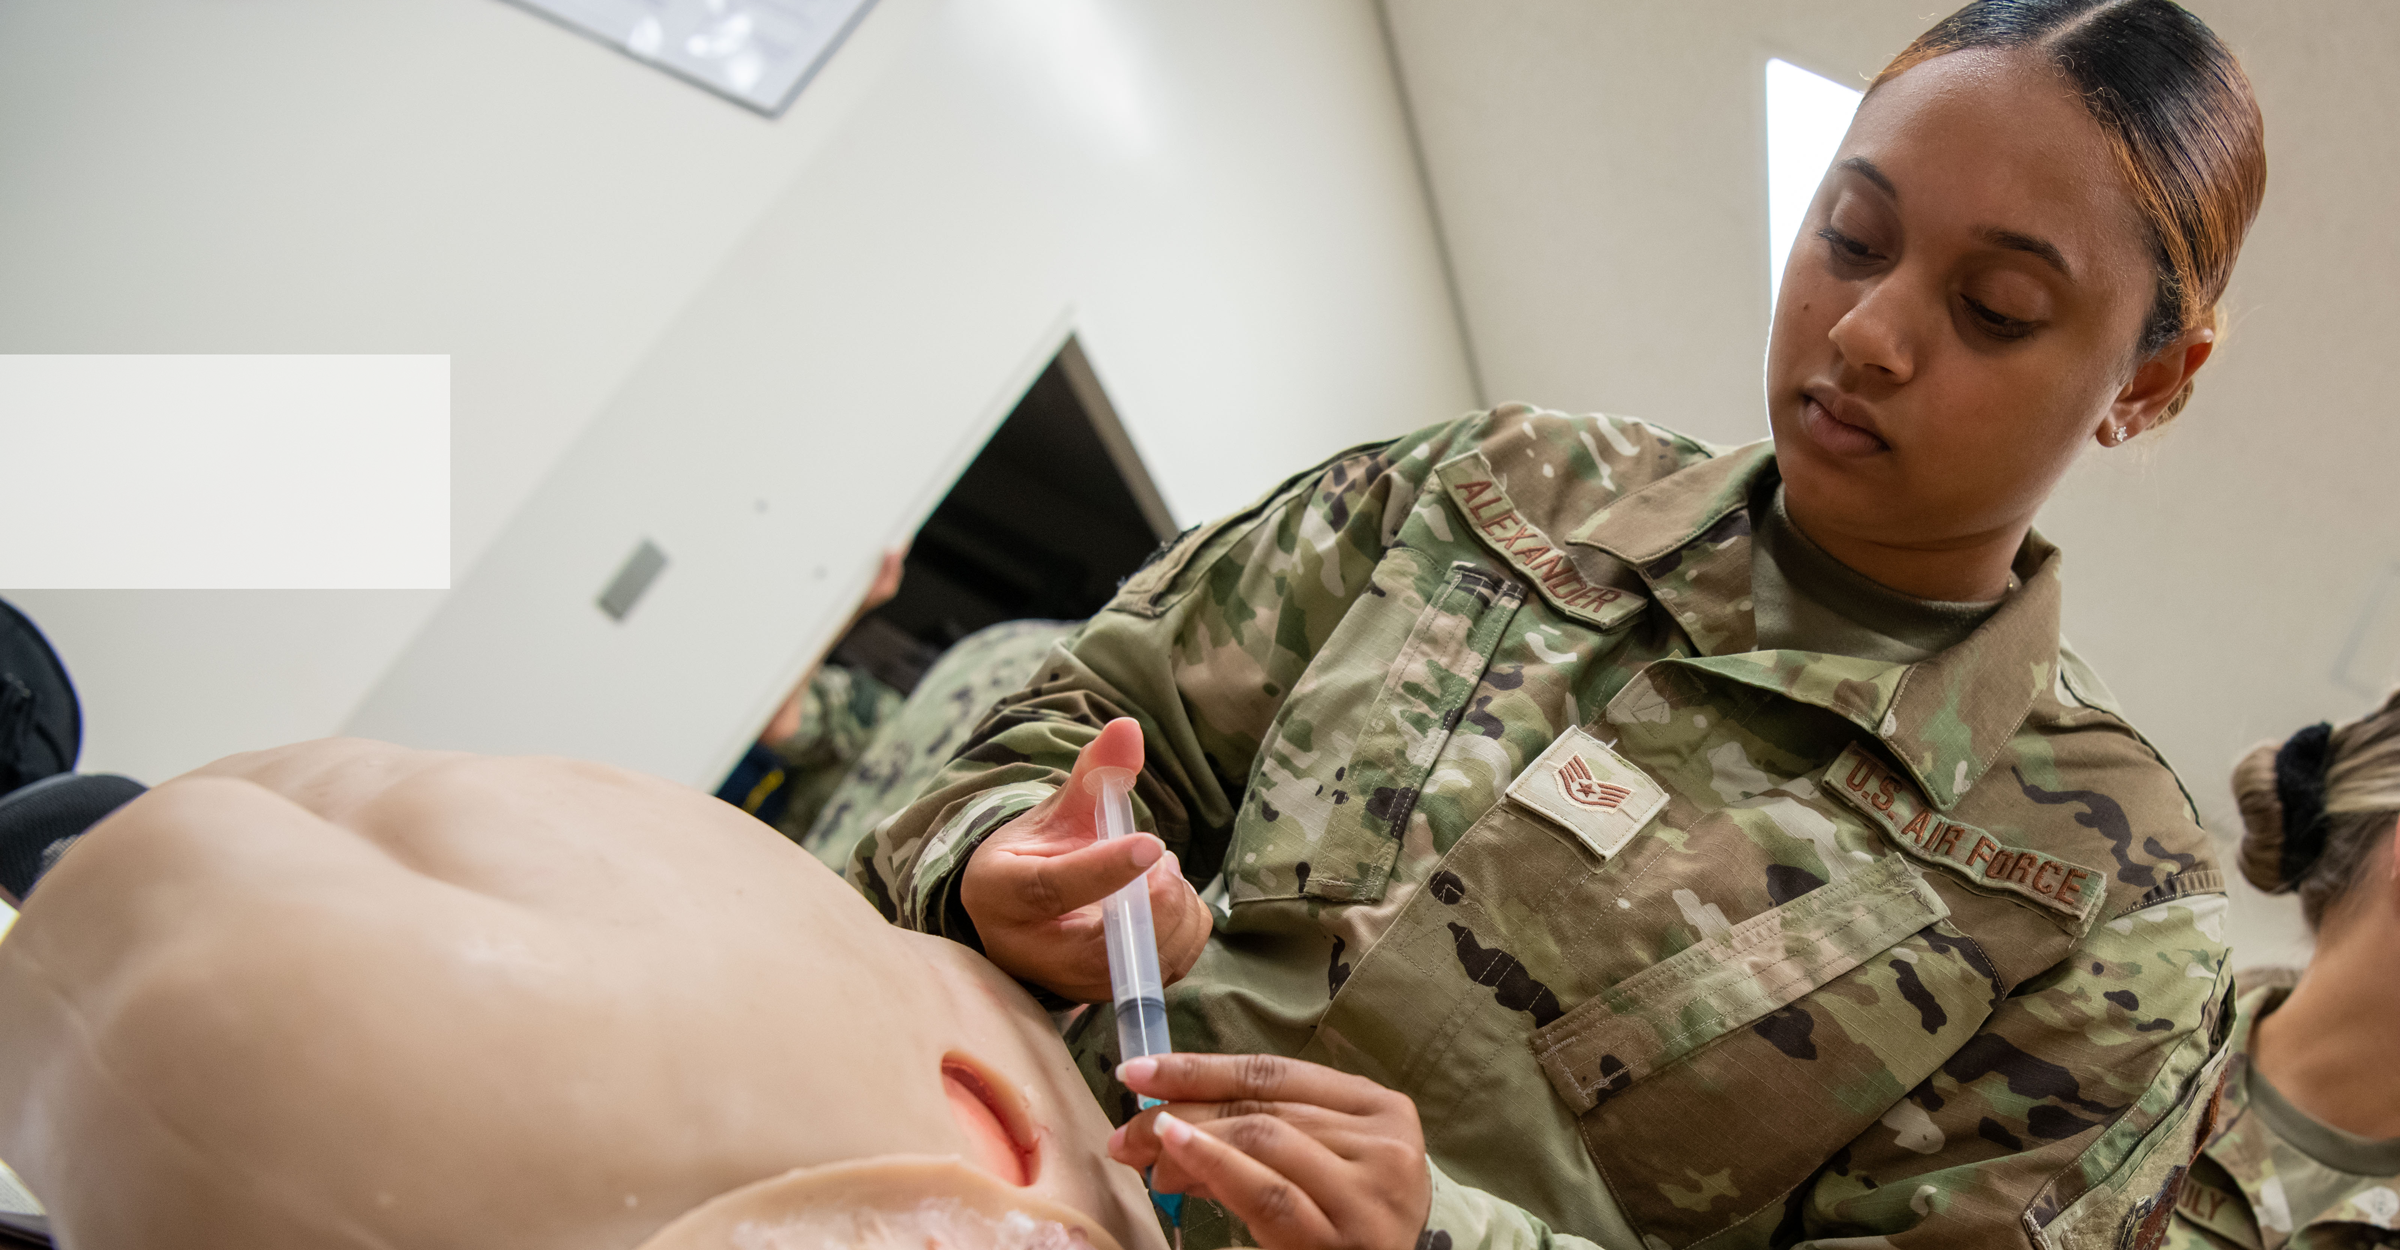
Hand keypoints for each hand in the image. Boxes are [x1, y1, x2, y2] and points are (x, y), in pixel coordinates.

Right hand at [958, 718, 1211, 1001]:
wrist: (1026, 915)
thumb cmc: (1038, 854)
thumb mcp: (1058, 810)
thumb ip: (1096, 774)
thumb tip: (1128, 728)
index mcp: (1002, 892)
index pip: (1053, 887)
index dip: (1104, 869)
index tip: (1150, 843)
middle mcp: (1031, 950)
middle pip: (1104, 941)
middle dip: (1155, 895)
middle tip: (1160, 855)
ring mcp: (1072, 982)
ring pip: (1143, 959)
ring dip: (1174, 907)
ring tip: (1158, 873)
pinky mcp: (1110, 993)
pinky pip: (1168, 967)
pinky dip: (1186, 927)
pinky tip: (1168, 899)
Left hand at [1108, 1053, 1430, 1249]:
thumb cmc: (1347, 1224)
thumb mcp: (1311, 1168)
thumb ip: (1254, 1141)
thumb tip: (1164, 1126)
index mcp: (1378, 1107)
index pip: (1273, 1073)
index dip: (1200, 1067)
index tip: (1138, 1071)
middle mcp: (1384, 1141)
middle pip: (1261, 1106)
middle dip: (1182, 1110)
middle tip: (1127, 1130)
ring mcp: (1369, 1190)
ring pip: (1261, 1139)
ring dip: (1188, 1142)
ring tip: (1144, 1158)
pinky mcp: (1347, 1236)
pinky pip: (1269, 1193)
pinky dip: (1215, 1165)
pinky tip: (1176, 1155)